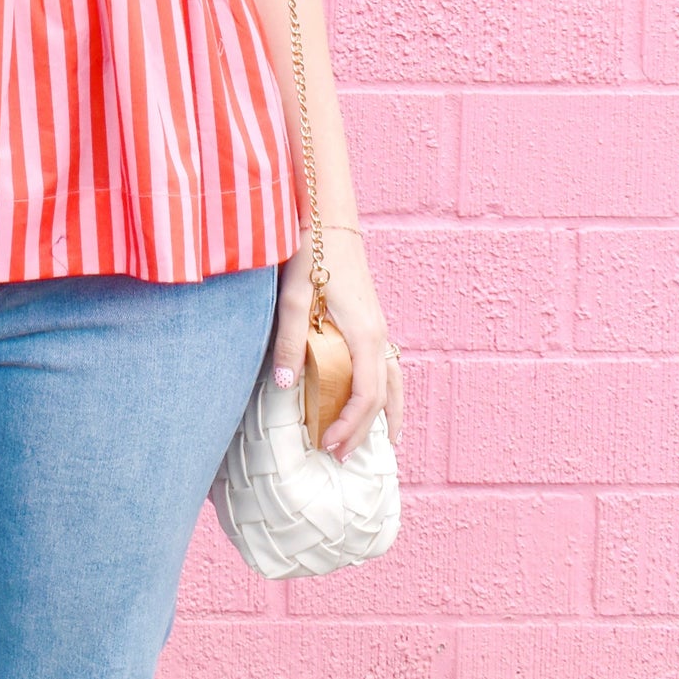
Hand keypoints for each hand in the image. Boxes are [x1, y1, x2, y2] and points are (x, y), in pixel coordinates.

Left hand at [270, 223, 403, 461]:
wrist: (330, 221)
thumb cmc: (311, 255)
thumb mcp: (292, 299)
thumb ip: (289, 343)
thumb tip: (286, 387)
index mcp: (365, 336)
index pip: (366, 396)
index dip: (350, 426)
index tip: (328, 446)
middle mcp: (379, 336)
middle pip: (382, 396)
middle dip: (364, 430)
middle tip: (340, 457)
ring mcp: (379, 329)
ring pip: (393, 383)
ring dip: (384, 415)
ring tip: (380, 444)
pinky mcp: (372, 322)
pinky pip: (387, 368)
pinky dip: (386, 393)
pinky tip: (375, 402)